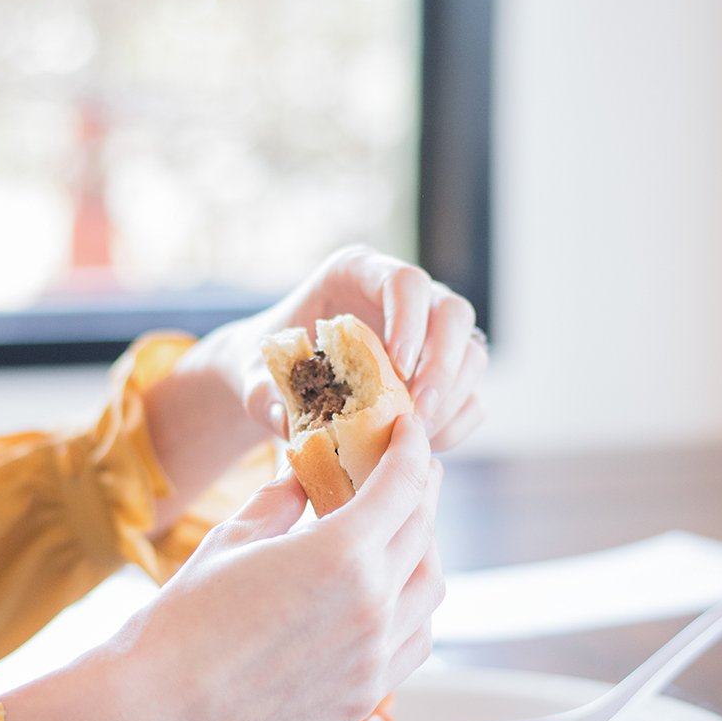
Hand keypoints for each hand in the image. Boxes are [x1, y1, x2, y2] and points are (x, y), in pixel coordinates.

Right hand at [0, 415, 443, 720]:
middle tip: (410, 469)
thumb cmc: (183, 621)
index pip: (403, 484)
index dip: (411, 448)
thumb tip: (305, 476)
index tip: (409, 429)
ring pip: (429, 586)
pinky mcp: (367, 692)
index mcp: (341, 553)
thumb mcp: (232, 538)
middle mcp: (373, 604)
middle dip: (420, 489)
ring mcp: (376, 655)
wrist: (159, 711)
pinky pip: (417, 637)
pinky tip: (393, 590)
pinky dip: (415, 605)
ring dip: (423, 547)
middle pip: (422, 529)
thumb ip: (281, 501)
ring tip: (400, 528)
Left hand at [210, 246, 487, 451]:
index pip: (405, 281)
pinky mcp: (440, 373)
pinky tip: (422, 446)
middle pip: (453, 314)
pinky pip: (470, 394)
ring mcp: (429, 334)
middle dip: (443, 365)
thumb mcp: (250, 375)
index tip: (399, 365)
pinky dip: (456, 423)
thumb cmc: (264, 365)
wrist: (276, 383)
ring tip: (415, 437)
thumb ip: (260, 392)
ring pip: (471, 354)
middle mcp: (403, 298)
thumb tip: (282, 417)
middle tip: (417, 412)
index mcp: (356, 274)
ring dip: (452, 399)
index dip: (410, 319)